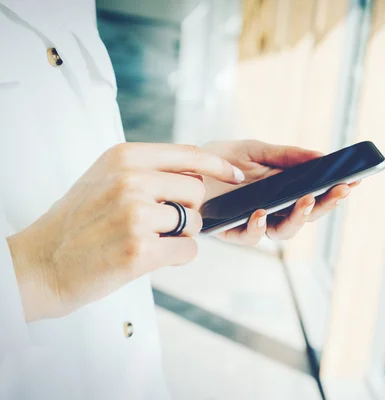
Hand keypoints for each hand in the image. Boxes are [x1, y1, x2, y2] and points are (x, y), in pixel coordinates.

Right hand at [7, 143, 243, 321]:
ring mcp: (136, 214)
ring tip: (146, 241)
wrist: (41, 264)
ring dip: (179, 236)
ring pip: (195, 223)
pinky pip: (188, 250)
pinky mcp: (141, 249)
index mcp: (125, 158)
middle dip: (187, 210)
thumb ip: (146, 170)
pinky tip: (147, 258)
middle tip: (158, 224)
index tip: (235, 175)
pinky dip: (175, 258)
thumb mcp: (104, 178)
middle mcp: (132, 180)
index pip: (189, 154)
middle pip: (197, 192)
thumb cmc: (77, 224)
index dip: (218, 166)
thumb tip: (196, 175)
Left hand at [201, 140, 357, 244]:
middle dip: (328, 204)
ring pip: (285, 231)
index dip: (336, 190)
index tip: (357, 180)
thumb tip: (323, 157)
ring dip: (300, 217)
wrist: (182, 166)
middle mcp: (273, 210)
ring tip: (308, 198)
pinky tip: (262, 213)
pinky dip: (258, 227)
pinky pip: (250, 237)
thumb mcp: (256, 150)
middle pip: (308, 216)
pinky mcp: (230, 232)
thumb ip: (287, 155)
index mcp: (282, 192)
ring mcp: (253, 222)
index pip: (316, 195)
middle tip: (342, 189)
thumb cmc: (220, 159)